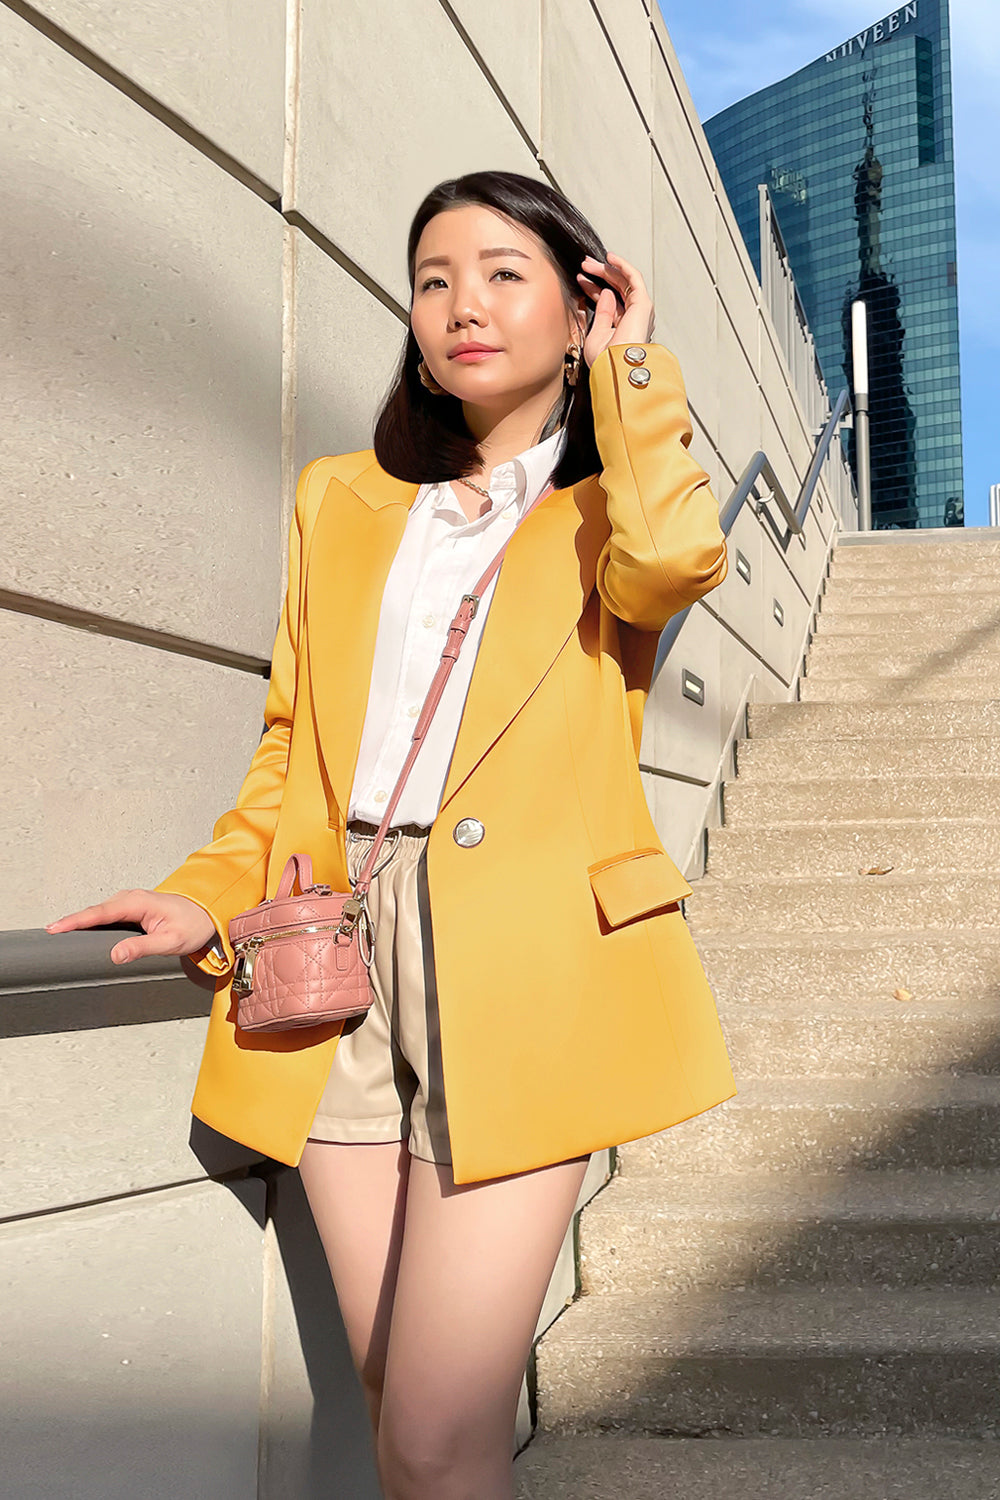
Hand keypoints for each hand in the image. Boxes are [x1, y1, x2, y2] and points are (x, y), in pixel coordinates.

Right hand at [45, 889, 219, 964]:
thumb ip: (143, 948)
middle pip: (94, 912)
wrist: (208, 915)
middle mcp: (130, 898)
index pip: (99, 913)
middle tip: (49, 933)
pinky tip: (81, 931)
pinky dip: (91, 922)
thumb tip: (116, 955)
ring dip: (79, 922)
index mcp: (137, 903)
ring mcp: (129, 902)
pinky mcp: (130, 909)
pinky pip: (105, 915)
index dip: (75, 921)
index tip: (55, 928)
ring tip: (57, 933)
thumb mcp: (170, 941)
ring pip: (98, 913)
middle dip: (71, 922)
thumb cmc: (193, 925)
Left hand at [576, 251, 655, 368]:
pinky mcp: (642, 304)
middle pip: (616, 289)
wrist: (616, 368)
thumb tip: (605, 293)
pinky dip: (622, 266)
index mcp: (622, 327)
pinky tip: (610, 258)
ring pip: (623, 282)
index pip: (608, 301)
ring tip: (589, 263)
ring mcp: (639, 310)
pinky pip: (633, 278)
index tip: (580, 279)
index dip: (593, 288)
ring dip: (607, 269)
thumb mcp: (595, 334)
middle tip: (584, 265)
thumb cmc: (605, 361)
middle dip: (600, 275)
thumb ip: (601, 313)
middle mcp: (633, 318)